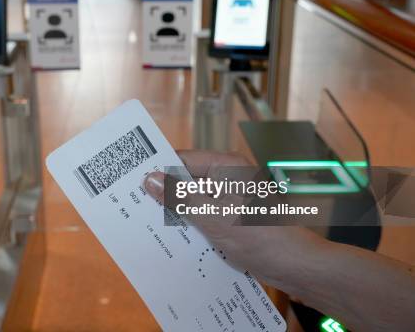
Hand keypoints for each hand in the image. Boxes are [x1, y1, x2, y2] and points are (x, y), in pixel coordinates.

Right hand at [144, 150, 328, 286]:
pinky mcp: (231, 217)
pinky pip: (203, 214)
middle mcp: (227, 177)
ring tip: (147, 221)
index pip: (182, 160)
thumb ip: (181, 197)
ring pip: (193, 199)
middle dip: (164, 193)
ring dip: (176, 210)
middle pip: (187, 180)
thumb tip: (149, 179)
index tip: (132, 180)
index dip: (158, 170)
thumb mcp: (213, 216)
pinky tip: (172, 235)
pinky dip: (189, 222)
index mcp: (225, 167)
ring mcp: (229, 198)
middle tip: (134, 204)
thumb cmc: (258, 235)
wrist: (293, 265)